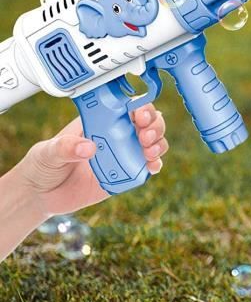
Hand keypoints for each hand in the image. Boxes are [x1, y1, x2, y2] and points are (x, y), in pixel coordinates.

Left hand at [16, 104, 167, 219]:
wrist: (40, 195)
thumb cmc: (43, 164)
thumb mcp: (48, 151)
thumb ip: (66, 146)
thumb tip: (88, 147)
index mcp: (101, 122)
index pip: (129, 107)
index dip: (141, 107)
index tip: (140, 115)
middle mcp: (117, 135)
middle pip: (149, 122)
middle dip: (155, 125)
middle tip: (146, 136)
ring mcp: (123, 155)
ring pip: (153, 143)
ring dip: (158, 144)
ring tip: (149, 151)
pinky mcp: (124, 175)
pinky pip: (146, 167)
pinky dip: (154, 164)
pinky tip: (151, 166)